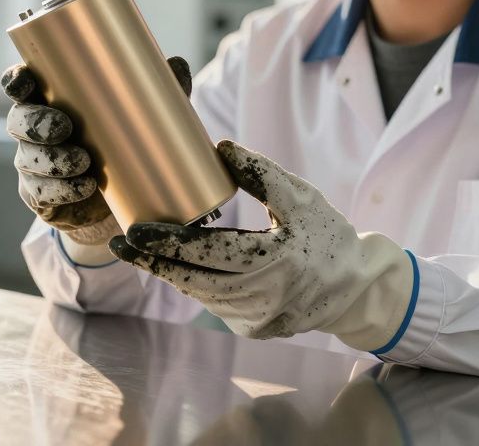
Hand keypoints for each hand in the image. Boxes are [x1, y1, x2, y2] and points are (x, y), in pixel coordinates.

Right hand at [2, 57, 191, 246]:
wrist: (120, 197)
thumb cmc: (121, 141)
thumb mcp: (138, 114)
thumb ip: (154, 90)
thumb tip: (177, 64)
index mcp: (48, 100)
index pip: (19, 84)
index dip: (16, 81)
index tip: (24, 82)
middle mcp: (32, 130)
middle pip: (19, 121)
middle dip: (37, 123)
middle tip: (66, 126)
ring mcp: (32, 163)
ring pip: (29, 158)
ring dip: (54, 160)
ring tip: (84, 162)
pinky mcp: (39, 194)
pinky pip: (42, 192)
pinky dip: (64, 190)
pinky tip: (84, 186)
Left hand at [108, 140, 414, 351]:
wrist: (357, 289)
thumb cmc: (328, 236)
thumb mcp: (302, 198)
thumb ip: (261, 173)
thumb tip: (221, 147)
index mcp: (273, 260)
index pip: (205, 251)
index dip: (167, 242)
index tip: (134, 231)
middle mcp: (261, 296)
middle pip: (190, 279)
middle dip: (152, 261)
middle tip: (121, 243)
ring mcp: (255, 319)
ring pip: (199, 295)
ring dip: (171, 273)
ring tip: (143, 251)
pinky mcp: (253, 330)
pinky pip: (214, 305)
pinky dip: (195, 285)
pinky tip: (179, 268)